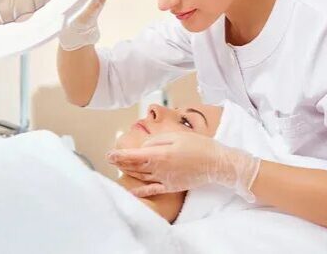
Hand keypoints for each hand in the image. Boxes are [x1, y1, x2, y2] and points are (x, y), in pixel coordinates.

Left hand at [107, 131, 260, 200]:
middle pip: (135, 166)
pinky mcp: (171, 186)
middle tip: (110, 158)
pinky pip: (152, 190)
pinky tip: (131, 191)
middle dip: (120, 162)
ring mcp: (165, 179)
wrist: (217, 163)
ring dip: (128, 172)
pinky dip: (140, 191)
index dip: (120, 155)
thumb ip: (156, 140)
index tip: (109, 154)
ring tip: (118, 167)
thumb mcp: (176, 135)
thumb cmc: (199, 146)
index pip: (134, 156)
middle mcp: (160, 169)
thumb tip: (144, 146)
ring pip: (141, 176)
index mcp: (160, 154)